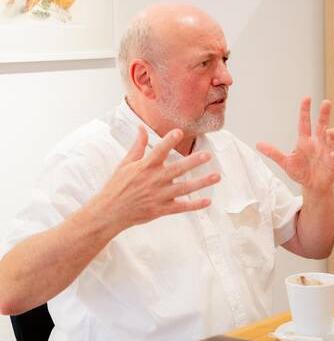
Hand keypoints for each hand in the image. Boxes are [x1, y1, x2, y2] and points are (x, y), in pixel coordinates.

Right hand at [91, 127, 220, 231]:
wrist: (109, 212)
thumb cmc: (116, 187)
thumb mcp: (125, 164)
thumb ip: (137, 146)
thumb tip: (141, 128)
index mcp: (145, 167)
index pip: (159, 151)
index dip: (169, 141)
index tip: (179, 132)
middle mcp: (154, 180)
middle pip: (178, 169)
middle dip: (194, 162)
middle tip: (208, 155)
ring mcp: (159, 195)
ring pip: (185, 188)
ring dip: (202, 182)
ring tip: (217, 176)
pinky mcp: (161, 209)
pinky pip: (182, 207)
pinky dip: (195, 205)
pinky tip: (208, 201)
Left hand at [256, 97, 333, 193]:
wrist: (312, 186)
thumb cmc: (301, 172)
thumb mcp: (285, 163)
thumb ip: (273, 153)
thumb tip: (258, 144)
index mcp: (305, 141)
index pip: (305, 122)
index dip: (305, 111)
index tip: (307, 99)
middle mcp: (318, 143)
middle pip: (322, 124)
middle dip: (324, 113)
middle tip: (326, 102)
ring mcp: (327, 151)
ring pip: (333, 138)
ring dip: (333, 133)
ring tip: (330, 132)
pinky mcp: (333, 161)